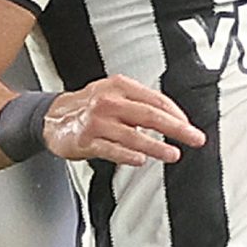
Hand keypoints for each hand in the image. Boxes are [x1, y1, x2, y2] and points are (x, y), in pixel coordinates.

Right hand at [44, 75, 206, 166]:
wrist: (51, 117)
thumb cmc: (88, 107)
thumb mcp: (114, 94)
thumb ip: (140, 104)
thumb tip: (172, 119)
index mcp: (119, 87)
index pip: (156, 100)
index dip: (177, 114)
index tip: (189, 126)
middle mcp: (108, 101)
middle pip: (149, 115)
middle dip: (177, 128)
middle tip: (194, 138)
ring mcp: (96, 122)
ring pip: (132, 135)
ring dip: (156, 146)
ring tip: (173, 154)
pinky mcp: (86, 140)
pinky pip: (111, 149)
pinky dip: (128, 155)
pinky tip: (141, 159)